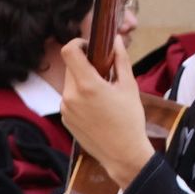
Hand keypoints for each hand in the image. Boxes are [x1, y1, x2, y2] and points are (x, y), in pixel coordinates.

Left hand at [60, 37, 152, 188]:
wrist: (123, 154)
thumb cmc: (130, 120)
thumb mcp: (129, 86)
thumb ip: (120, 60)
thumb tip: (115, 39)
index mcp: (87, 85)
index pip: (68, 51)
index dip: (77, 43)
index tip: (89, 46)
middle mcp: (70, 95)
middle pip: (71, 67)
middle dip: (85, 65)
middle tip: (103, 72)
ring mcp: (65, 108)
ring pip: (70, 83)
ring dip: (82, 82)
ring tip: (102, 93)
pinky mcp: (65, 119)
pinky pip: (69, 99)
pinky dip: (80, 97)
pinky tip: (96, 108)